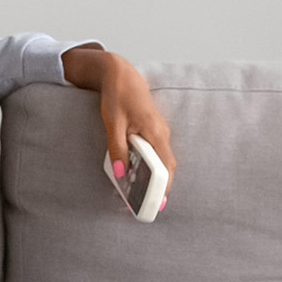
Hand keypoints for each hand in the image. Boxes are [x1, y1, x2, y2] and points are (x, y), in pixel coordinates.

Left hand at [84, 54, 175, 203]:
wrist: (121, 74)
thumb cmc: (117, 96)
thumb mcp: (113, 123)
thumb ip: (117, 149)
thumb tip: (121, 173)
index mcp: (155, 132)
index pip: (166, 166)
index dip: (164, 186)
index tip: (158, 203)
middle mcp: (162, 133)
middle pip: (168, 167)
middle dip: (162, 187)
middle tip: (152, 206)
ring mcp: (160, 131)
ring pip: (163, 160)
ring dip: (158, 178)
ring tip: (145, 196)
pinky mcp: (154, 130)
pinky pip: (158, 152)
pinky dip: (153, 166)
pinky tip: (141, 175)